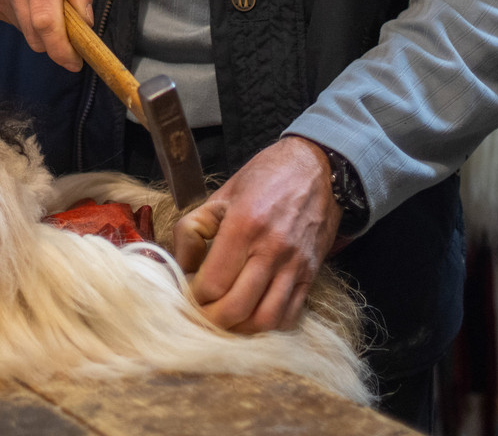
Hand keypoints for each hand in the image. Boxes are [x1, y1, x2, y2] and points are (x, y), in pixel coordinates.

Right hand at [0, 0, 92, 71]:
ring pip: (23, 30)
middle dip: (56, 42)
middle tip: (70, 28)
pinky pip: (10, 19)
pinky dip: (22, 14)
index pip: (48, 23)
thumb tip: (86, 21)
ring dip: (38, 25)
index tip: (75, 61)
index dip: (63, 50)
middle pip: (36, 36)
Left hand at [170, 136, 340, 332]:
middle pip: (236, 308)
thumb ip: (192, 231)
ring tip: (224, 319)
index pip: (212, 283)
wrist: (318, 169)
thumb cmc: (265, 178)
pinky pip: (289, 315)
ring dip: (240, 328)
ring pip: (265, 320)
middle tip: (198, 314)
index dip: (193, 297)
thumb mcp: (219, 195)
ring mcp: (295, 266)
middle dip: (211, 320)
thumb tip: (179, 268)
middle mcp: (272, 249)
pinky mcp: (311, 276)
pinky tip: (252, 314)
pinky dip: (267, 325)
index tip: (186, 292)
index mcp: (244, 225)